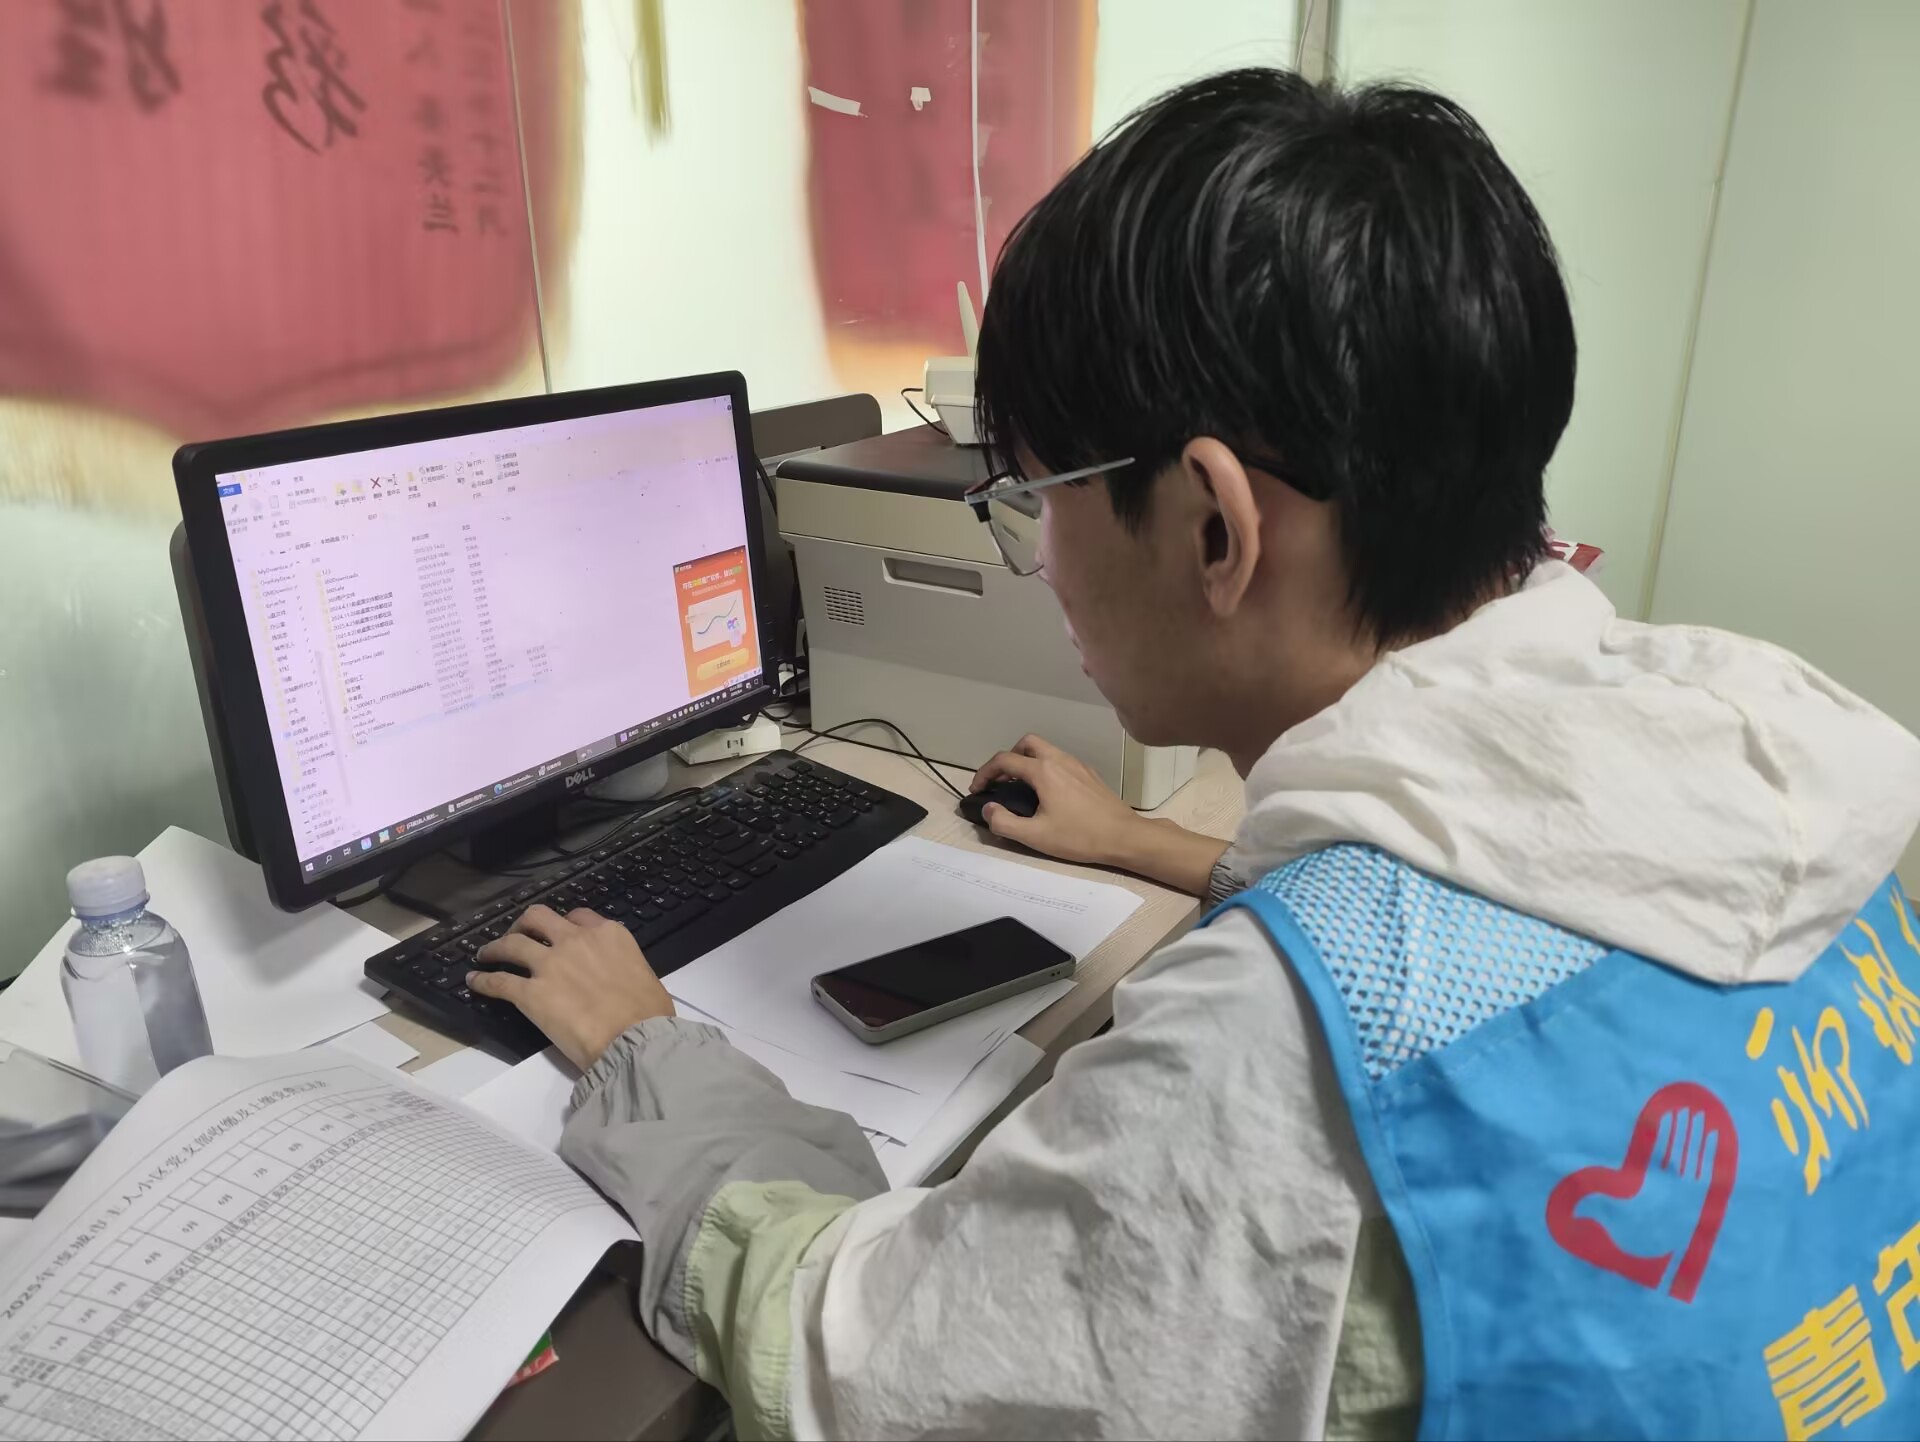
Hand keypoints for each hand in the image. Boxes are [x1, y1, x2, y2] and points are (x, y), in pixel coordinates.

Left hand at [467, 904, 674, 1070]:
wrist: (634, 1039)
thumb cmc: (649, 1014)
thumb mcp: (643, 975)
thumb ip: (623, 966)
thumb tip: (617, 981)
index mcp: (608, 935)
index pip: (578, 916)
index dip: (564, 924)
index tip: (557, 933)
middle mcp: (575, 941)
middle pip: (538, 917)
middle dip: (524, 923)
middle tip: (518, 934)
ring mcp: (549, 965)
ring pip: (511, 944)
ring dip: (495, 947)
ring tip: (485, 954)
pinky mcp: (530, 993)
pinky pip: (499, 982)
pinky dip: (483, 981)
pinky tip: (474, 982)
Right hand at [970, 734, 1147, 866]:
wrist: (1124, 836)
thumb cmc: (1079, 836)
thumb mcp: (1035, 836)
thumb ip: (1004, 823)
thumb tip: (988, 809)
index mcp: (1043, 771)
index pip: (1004, 760)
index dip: (984, 773)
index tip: (977, 790)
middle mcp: (1059, 760)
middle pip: (1026, 743)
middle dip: (1008, 758)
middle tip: (1001, 782)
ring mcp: (1077, 765)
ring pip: (1045, 750)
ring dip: (1027, 762)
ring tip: (1021, 789)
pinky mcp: (1089, 774)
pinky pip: (1060, 761)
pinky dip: (1045, 768)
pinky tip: (1048, 794)